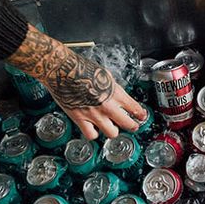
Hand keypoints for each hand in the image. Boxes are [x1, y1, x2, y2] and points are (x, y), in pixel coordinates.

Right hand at [7, 26, 147, 139]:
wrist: (63, 69)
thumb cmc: (82, 68)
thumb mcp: (105, 76)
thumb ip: (114, 90)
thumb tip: (119, 99)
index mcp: (116, 93)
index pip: (135, 108)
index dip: (140, 114)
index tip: (141, 116)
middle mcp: (108, 105)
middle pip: (128, 124)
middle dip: (132, 126)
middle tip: (132, 125)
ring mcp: (94, 114)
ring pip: (112, 133)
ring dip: (112, 130)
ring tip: (110, 126)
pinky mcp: (80, 119)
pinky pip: (91, 135)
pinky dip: (93, 133)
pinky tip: (93, 128)